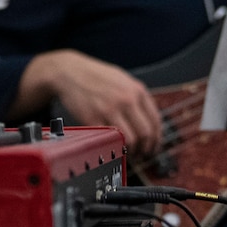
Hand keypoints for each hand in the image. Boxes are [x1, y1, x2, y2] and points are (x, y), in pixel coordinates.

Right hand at [16, 50, 161, 155]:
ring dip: (131, 151)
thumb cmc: (96, 76)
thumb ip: (137, 97)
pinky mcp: (93, 118)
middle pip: (145, 134)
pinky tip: (113, 147)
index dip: (157, 139)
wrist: (69, 72)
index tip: (154, 147)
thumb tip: (150, 120)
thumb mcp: (123, 79)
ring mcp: (109, 109)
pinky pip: (109, 139)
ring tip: (128, 153)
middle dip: (146, 149)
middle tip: (143, 155)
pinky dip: (114, 147)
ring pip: (130, 140)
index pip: (156, 121)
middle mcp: (126, 99)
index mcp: (137, 90)